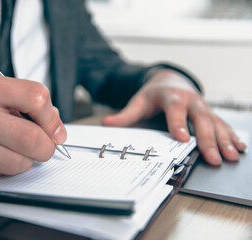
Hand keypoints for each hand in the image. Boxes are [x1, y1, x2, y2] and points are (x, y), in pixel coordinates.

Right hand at [0, 74, 66, 185]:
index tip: (54, 130)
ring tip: (10, 153)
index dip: (52, 118)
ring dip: (23, 162)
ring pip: (18, 162)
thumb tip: (57, 130)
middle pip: (30, 137)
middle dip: (45, 149)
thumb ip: (27, 107)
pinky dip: (2, 172)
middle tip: (43, 149)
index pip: (36, 96)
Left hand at [102, 69, 245, 164]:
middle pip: (201, 118)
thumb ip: (125, 115)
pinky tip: (239, 147)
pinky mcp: (210, 113)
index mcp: (171, 96)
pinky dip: (231, 136)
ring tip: (231, 155)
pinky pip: (223, 124)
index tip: (183, 139)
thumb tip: (106, 123)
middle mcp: (190, 100)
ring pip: (216, 122)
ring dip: (224, 139)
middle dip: (208, 138)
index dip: (178, 124)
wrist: (171, 81)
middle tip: (214, 157)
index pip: (175, 110)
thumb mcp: (138, 102)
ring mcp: (202, 106)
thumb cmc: (154, 94)